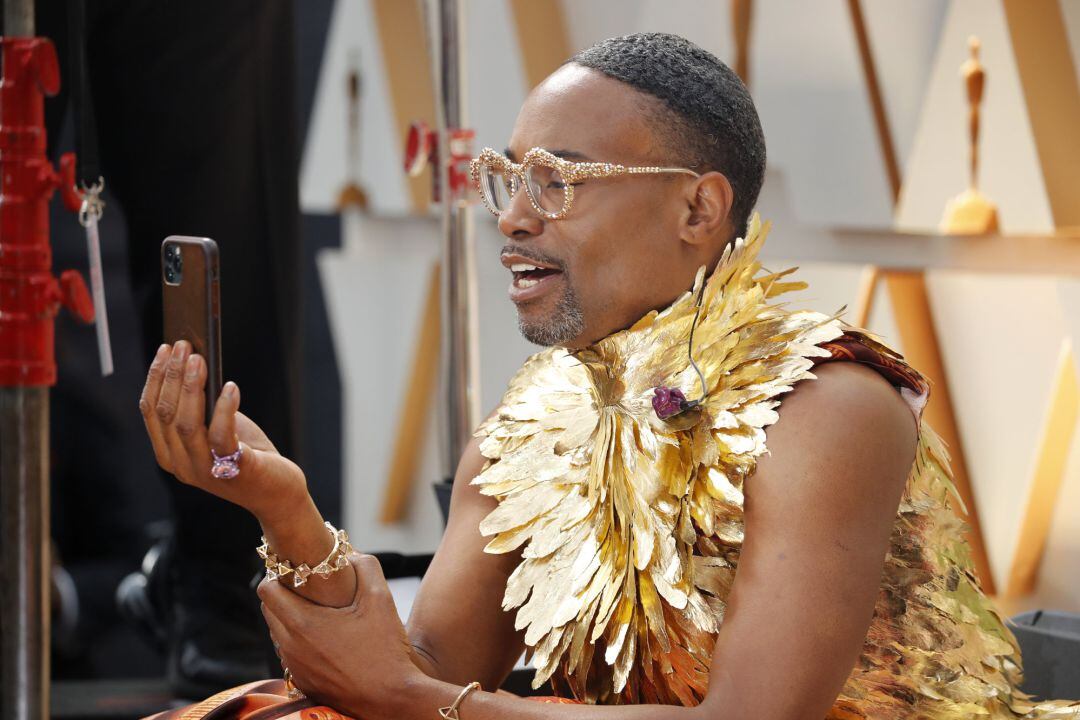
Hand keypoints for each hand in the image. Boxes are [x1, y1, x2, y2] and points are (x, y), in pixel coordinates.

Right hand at [139, 341, 305, 523]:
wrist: (276, 492)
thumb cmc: (246, 453)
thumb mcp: (217, 427)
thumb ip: (202, 406)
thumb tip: (195, 363)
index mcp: (169, 453)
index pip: (151, 412)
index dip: (156, 378)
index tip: (165, 349)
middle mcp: (180, 464)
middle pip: (165, 414)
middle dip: (172, 375)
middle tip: (183, 345)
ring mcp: (204, 471)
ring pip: (185, 424)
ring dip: (190, 387)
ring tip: (199, 359)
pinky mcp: (232, 471)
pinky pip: (221, 437)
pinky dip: (224, 409)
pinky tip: (231, 388)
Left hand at [259, 553, 422, 717]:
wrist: (391, 698)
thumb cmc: (385, 649)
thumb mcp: (381, 599)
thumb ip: (366, 566)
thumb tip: (351, 554)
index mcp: (303, 623)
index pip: (265, 590)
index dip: (278, 574)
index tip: (298, 570)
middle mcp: (291, 647)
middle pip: (268, 611)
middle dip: (284, 594)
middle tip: (309, 587)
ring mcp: (295, 668)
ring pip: (278, 634)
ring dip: (292, 619)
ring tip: (321, 613)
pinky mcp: (303, 683)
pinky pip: (291, 655)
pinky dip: (301, 643)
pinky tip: (329, 640)